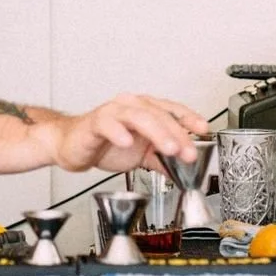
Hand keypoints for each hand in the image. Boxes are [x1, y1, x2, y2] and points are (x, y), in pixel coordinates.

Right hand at [48, 93, 211, 174]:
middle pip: (159, 115)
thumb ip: (161, 159)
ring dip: (156, 132)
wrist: (72, 146)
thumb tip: (183, 169)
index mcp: (145, 110)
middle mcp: (131, 106)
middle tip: (188, 152)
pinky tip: (127, 142)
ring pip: (138, 116)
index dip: (189, 118)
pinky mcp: (96, 122)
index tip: (203, 129)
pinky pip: (108, 124)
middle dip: (177, 134)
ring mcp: (113, 112)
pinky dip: (118, 132)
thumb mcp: (140, 155)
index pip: (172, 110)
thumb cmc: (104, 145)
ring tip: (168, 148)